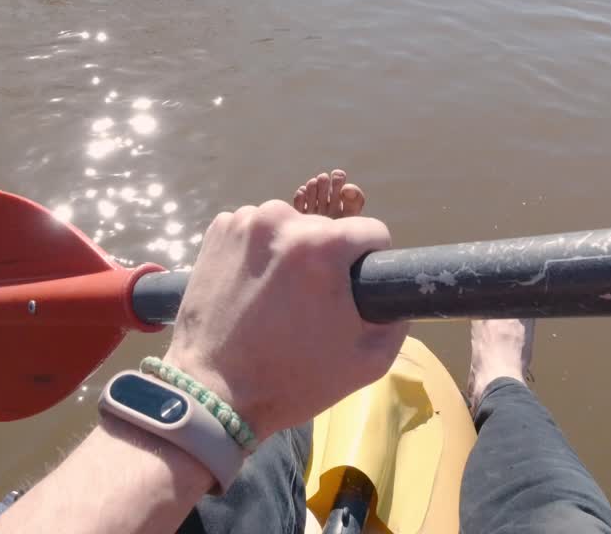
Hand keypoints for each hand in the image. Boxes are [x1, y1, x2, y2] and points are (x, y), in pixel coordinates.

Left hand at [163, 200, 408, 439]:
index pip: (372, 232)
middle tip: (312, 305)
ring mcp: (243, 222)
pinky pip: (255, 232)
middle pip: (326, 231)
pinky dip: (258, 253)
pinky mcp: (216, 231)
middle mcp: (281, 219)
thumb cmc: (294, 380)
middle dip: (327, 261)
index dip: (371, 263)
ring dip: (291, 254)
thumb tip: (394, 292)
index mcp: (322, 245)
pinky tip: (252, 289)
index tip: (355, 290)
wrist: (213, 392)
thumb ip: (397, 317)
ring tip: (278, 300)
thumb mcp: (369, 360)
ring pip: (289, 228)